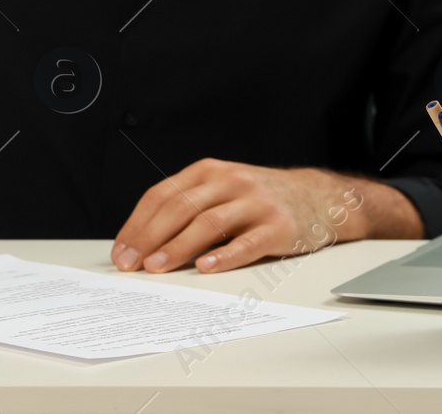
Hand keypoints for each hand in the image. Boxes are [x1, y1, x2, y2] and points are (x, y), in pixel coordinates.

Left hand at [110, 158, 420, 274]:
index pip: (162, 195)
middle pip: (180, 207)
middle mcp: (229, 182)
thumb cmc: (260, 198)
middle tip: (131, 263)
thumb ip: (189, 206)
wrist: (319, 197)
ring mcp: (255, 202)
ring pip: (208, 223)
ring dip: (177, 247)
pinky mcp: (278, 226)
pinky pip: (247, 243)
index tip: (122, 249)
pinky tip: (205, 268)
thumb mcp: (222, 189)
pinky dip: (224, 257)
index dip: (138, 223)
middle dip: (149, 237)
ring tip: (157, 266)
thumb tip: (145, 242)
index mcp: (208, 172)